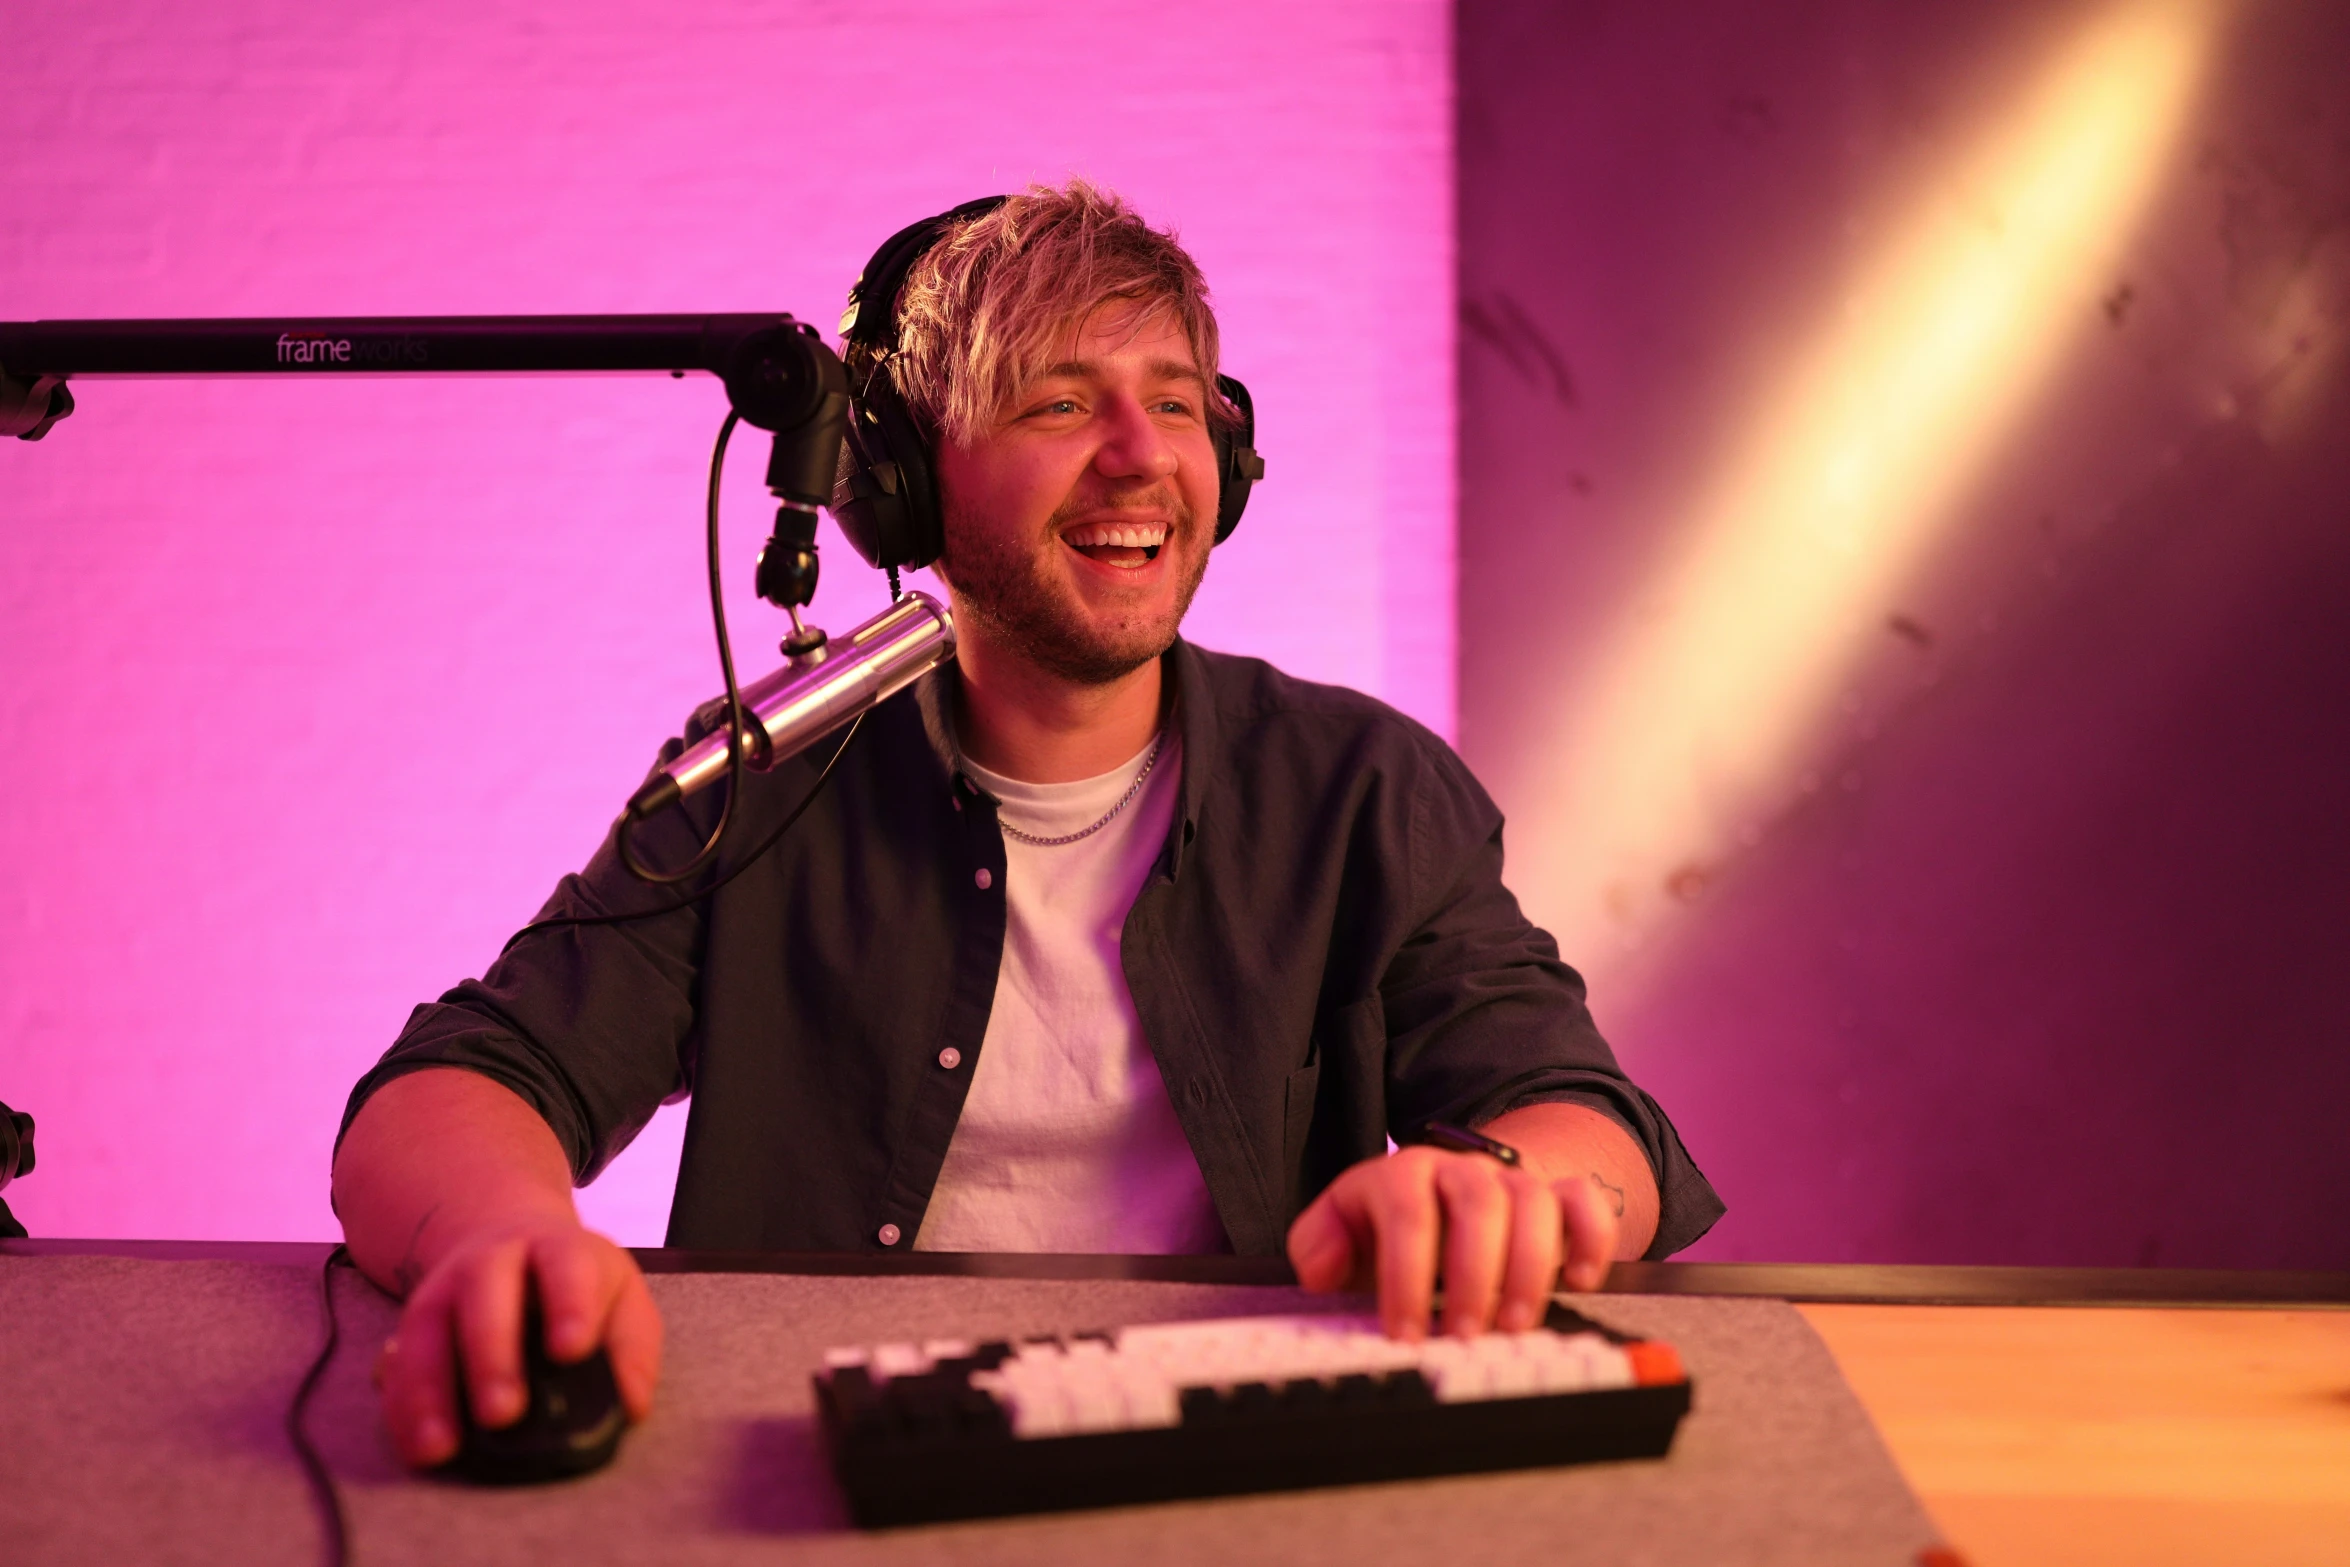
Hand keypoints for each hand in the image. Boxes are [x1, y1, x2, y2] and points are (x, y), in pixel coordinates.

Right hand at [370, 1217, 661, 1467]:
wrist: (508, 1239)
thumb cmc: (576, 1283)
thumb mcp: (620, 1297)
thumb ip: (631, 1347)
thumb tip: (630, 1406)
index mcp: (557, 1250)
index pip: (566, 1266)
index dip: (569, 1305)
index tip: (572, 1350)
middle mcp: (493, 1261)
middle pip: (485, 1296)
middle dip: (491, 1355)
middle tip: (503, 1413)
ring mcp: (444, 1290)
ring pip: (426, 1330)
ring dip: (429, 1390)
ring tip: (441, 1447)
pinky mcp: (411, 1325)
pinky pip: (395, 1363)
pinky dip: (399, 1404)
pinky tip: (415, 1443)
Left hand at [1285, 1145, 1619, 1338]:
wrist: (1451, 1193)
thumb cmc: (1392, 1230)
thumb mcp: (1344, 1232)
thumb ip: (1319, 1245)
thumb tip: (1323, 1269)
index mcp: (1403, 1175)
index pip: (1406, 1212)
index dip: (1406, 1275)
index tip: (1406, 1334)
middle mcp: (1462, 1172)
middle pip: (1477, 1203)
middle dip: (1472, 1275)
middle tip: (1465, 1337)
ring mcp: (1514, 1181)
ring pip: (1535, 1203)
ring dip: (1528, 1269)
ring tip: (1514, 1328)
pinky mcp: (1559, 1197)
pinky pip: (1585, 1202)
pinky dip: (1589, 1240)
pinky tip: (1578, 1282)